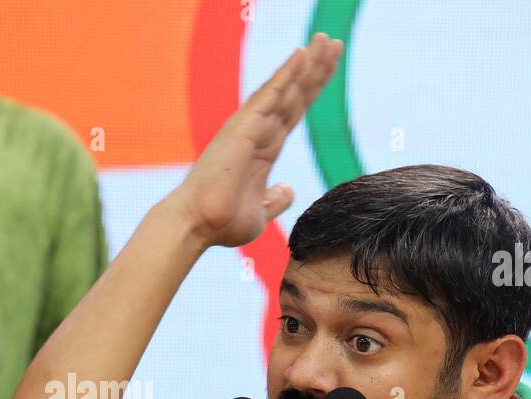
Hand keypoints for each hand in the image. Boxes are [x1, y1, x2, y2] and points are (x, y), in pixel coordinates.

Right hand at [166, 32, 342, 248]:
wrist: (198, 226)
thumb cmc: (221, 222)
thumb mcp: (261, 212)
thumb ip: (276, 199)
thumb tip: (288, 188)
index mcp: (263, 149)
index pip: (294, 112)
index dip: (312, 89)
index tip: (329, 68)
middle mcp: (257, 133)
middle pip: (294, 94)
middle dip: (315, 69)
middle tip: (333, 42)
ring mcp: (249, 127)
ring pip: (285, 89)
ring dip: (307, 64)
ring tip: (327, 40)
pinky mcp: (243, 128)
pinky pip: (270, 95)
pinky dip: (287, 73)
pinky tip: (304, 54)